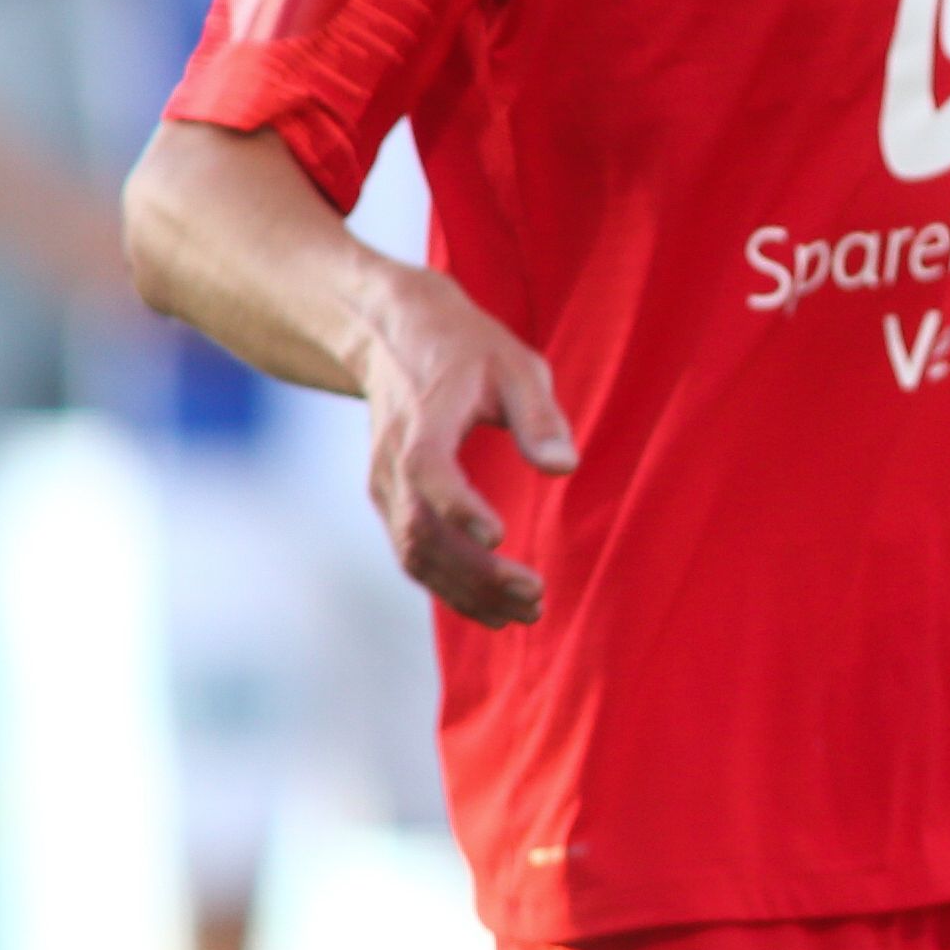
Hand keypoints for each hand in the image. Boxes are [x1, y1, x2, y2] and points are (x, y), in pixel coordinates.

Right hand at [350, 266, 576, 627]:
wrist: (395, 335)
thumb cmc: (466, 349)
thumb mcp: (514, 364)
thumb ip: (538, 415)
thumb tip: (564, 467)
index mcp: (423, 420)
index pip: (427, 471)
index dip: (458, 507)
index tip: (499, 536)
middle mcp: (392, 460)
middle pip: (420, 531)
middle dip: (475, 573)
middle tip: (535, 596)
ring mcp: (385, 486)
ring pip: (414, 554)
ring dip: (466, 592)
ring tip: (525, 613)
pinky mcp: (390, 502)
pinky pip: (413, 555)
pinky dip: (449, 588)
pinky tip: (493, 610)